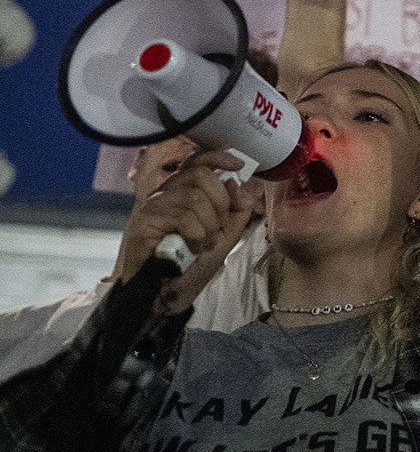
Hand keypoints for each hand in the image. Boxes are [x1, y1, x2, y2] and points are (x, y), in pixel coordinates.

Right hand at [115, 150, 260, 313]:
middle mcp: (165, 193)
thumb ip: (237, 208)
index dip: (218, 157)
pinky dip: (197, 236)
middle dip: (220, 205)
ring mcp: (152, 206)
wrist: (166, 294)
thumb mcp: (225, 233)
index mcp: (184, 191)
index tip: (238, 165)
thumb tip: (243, 182)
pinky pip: (184, 217)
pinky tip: (192, 249)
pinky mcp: (144, 222)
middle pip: (201, 175)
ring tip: (202, 244)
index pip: (197, 160)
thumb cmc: (192, 264)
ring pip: (194, 197)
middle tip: (215, 230)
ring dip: (208, 225)